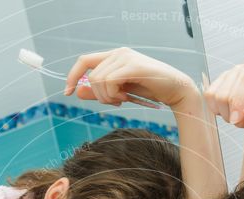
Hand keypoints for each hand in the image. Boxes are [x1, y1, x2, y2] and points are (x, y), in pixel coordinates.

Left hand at [64, 47, 195, 108]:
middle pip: (91, 75)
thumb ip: (100, 92)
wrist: (175, 90)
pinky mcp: (133, 65)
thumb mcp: (120, 92)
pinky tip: (125, 97)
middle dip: (98, 95)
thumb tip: (78, 92)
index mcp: (114, 56)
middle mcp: (119, 53)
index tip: (68, 92)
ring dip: (107, 97)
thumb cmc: (150, 90)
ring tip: (122, 99)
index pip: (84, 61)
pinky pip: (110, 81)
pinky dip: (113, 94)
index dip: (73, 76)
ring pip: (99, 80)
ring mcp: (126, 57)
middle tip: (115, 102)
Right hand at [203, 58, 243, 132]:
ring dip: (226, 115)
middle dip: (233, 116)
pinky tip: (232, 112)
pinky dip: (218, 110)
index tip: (237, 122)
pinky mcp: (222, 78)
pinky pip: (209, 96)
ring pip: (216, 96)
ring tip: (242, 119)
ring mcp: (234, 71)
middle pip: (227, 93)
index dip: (238, 102)